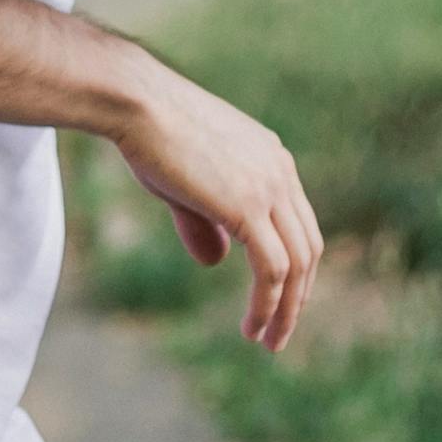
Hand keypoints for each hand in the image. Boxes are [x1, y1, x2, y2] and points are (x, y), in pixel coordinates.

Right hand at [106, 62, 322, 350]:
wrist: (133, 101)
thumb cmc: (145, 133)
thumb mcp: (180, 183)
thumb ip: (204, 221)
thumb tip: (217, 262)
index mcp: (271, 158)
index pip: (298, 223)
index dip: (291, 264)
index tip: (274, 295)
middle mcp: (280, 172)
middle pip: (308, 247)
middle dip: (297, 294)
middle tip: (277, 330)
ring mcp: (270, 188)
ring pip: (297, 265)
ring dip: (286, 309)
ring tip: (267, 340)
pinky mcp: (249, 207)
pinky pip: (273, 270)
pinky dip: (268, 304)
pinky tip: (253, 326)